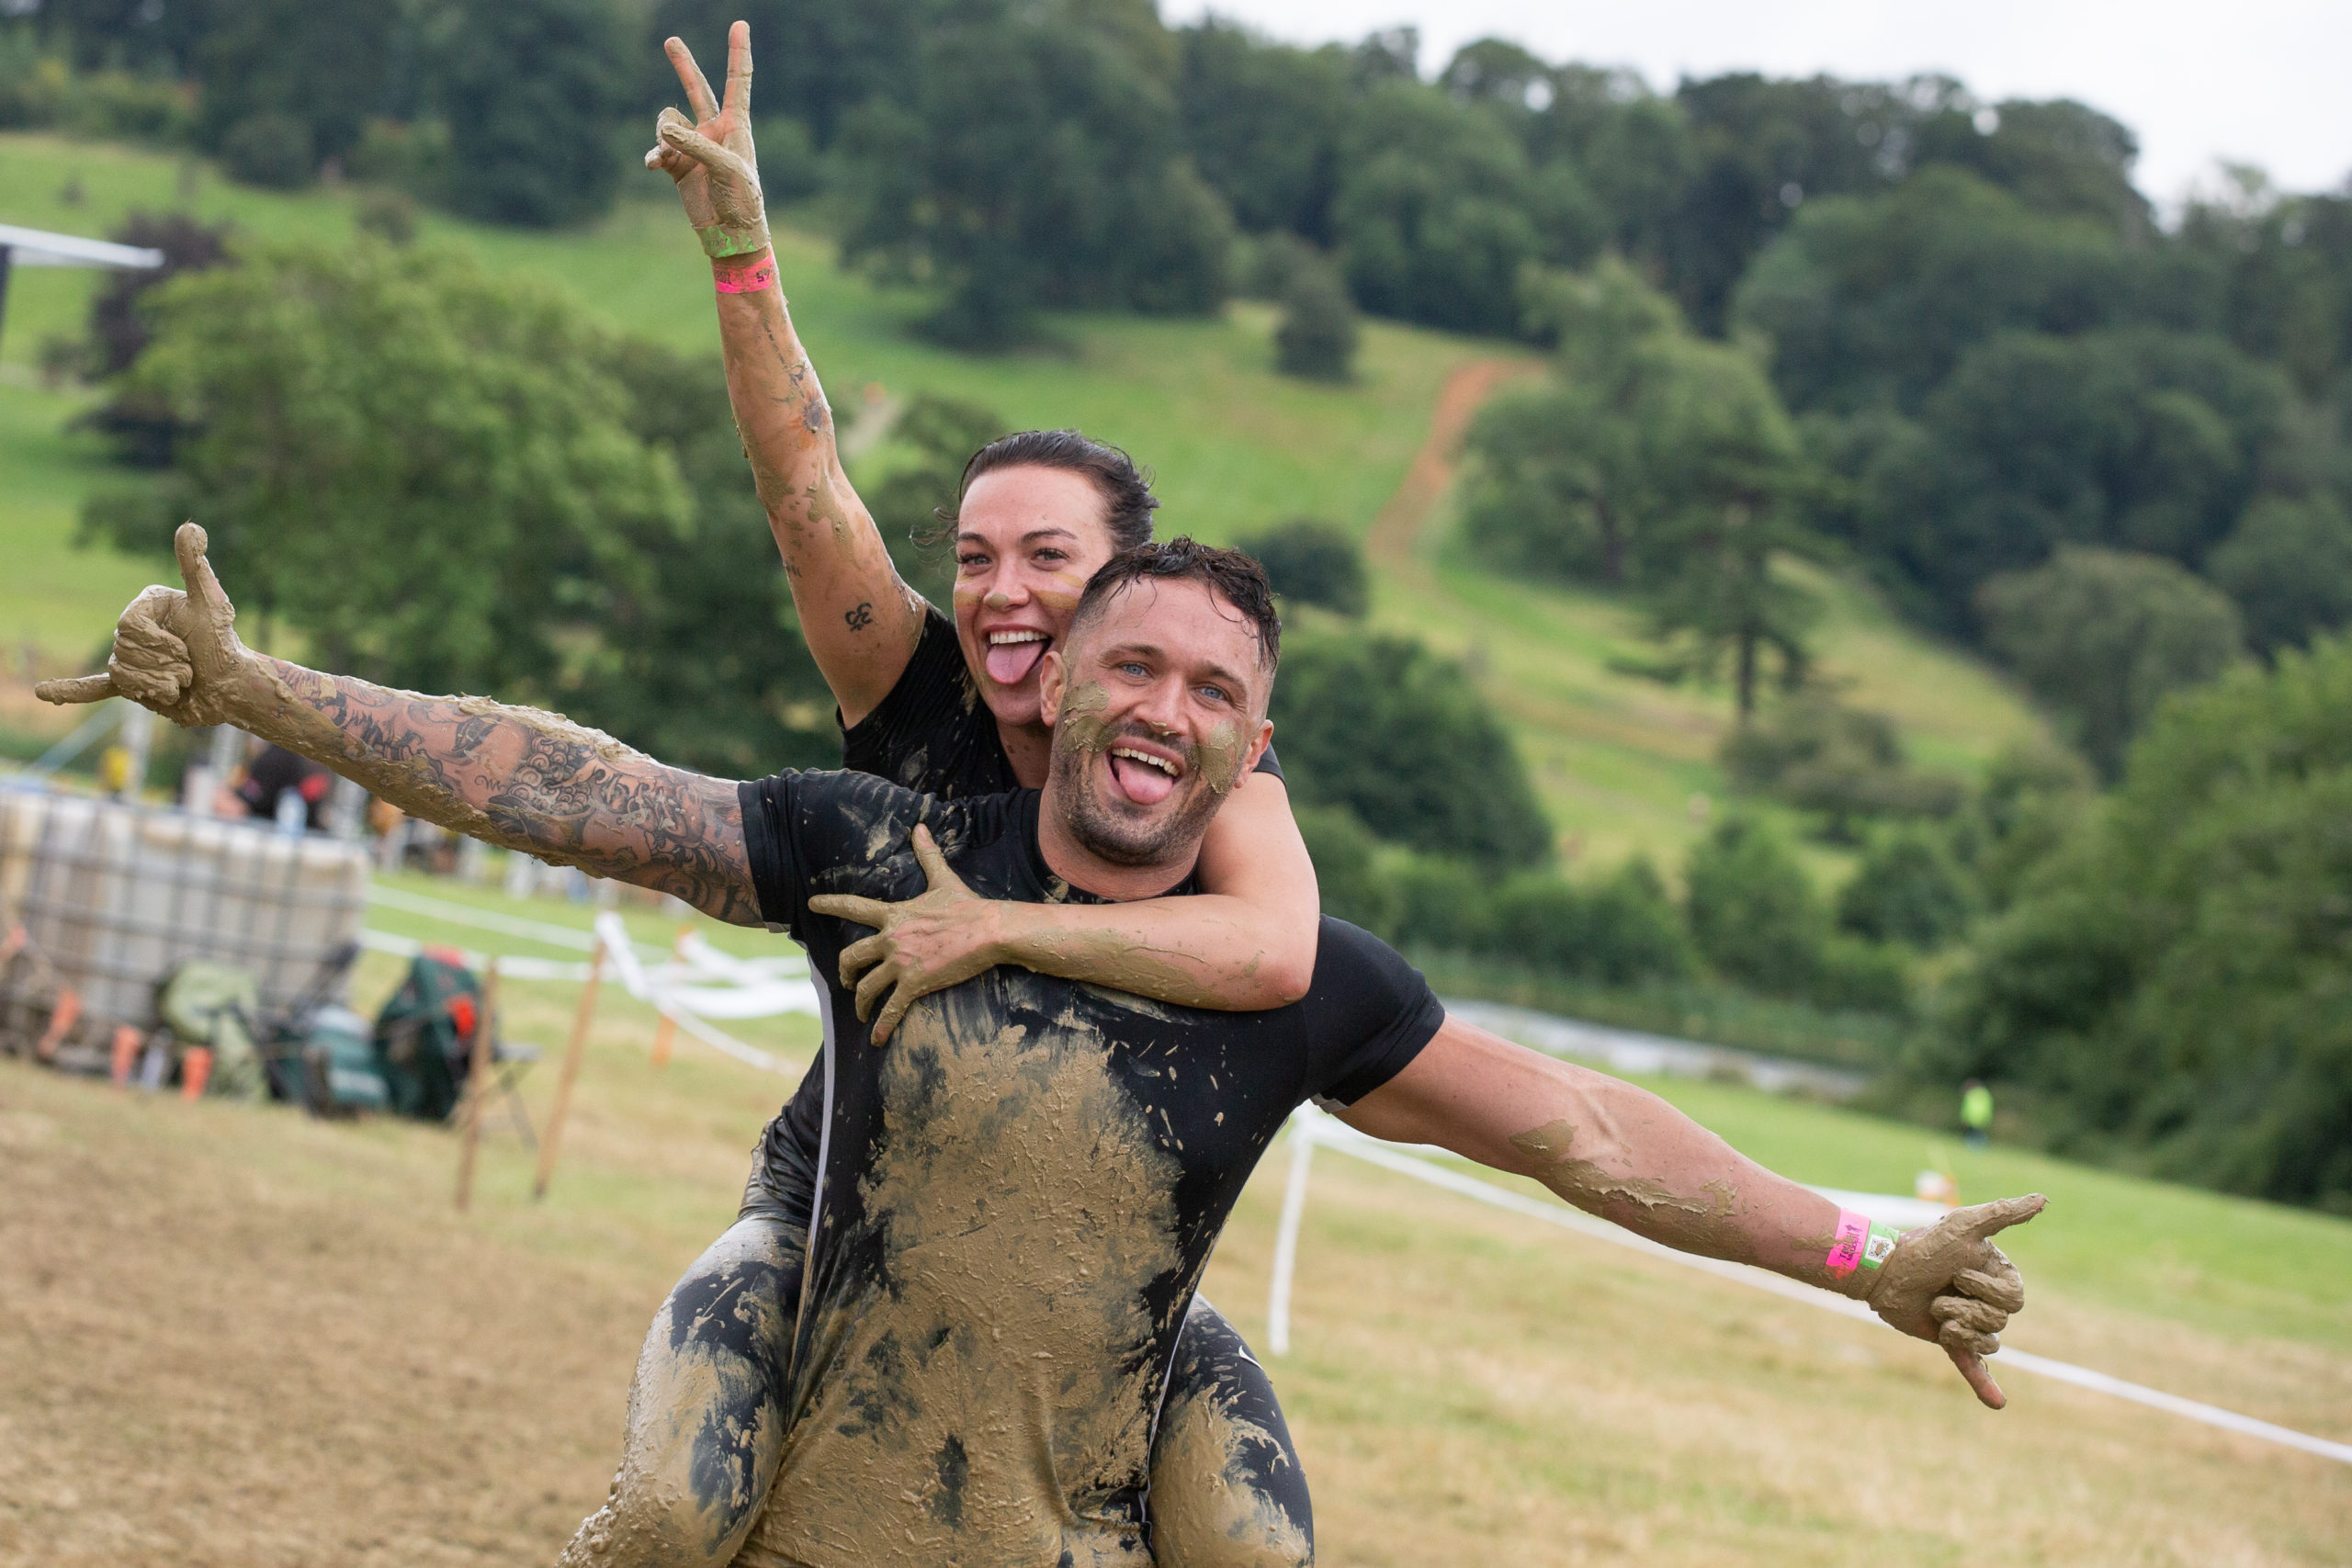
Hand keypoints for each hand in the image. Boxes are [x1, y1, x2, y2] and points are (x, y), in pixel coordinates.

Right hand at [36, 522, 254, 727]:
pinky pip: (95, 686)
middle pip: (124, 651)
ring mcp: (131, 655)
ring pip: (122, 673)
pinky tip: (42, 692)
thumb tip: (190, 526)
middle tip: (189, 670)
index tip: (187, 649)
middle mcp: (135, 626)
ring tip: (180, 684)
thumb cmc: (224, 644)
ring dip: (156, 684)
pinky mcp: (131, 682)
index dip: (158, 644)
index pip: (128, 626)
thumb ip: (195, 567)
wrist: (231, 689)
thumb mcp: (211, 603)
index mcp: (147, 603)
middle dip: (162, 666)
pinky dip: (69, 690)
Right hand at [646, 22, 769, 260]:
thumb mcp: (724, 167)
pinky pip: (658, 149)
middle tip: (670, 40)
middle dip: (683, 65)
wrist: (731, 234)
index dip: (738, 53)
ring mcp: (693, 146)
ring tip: (672, 153)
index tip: (740, 24)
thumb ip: (694, 143)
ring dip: (665, 132)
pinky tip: (654, 165)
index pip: (737, 82)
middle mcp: (714, 131)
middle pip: (697, 89)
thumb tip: (662, 127)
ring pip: (667, 121)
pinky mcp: (677, 165)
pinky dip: (654, 155)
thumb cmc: (741, 200)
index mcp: (736, 125)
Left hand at [807, 826, 1001, 1044]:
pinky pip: (891, 1009)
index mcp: (894, 915)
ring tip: (863, 1013)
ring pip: (866, 987)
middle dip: (844, 972)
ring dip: (861, 1004)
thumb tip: (920, 826)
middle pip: (850, 957)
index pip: (854, 907)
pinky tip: (877, 1040)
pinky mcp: (915, 983)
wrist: (989, 930)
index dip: (830, 904)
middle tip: (848, 982)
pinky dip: (881, 1027)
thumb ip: (928, 854)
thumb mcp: (943, 879)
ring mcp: (901, 963)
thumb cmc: (968, 905)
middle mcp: (891, 939)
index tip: (811, 903)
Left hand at [1865, 1193, 2045, 1408]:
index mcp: (1998, 1274)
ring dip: (1956, 1326)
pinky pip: (1975, 1367)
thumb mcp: (1964, 1226)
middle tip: (1940, 1292)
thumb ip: (2004, 1213)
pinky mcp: (1951, 1341)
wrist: (1881, 1270)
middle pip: (2001, 1321)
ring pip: (1986, 1342)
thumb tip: (2044, 1199)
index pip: (2015, 1298)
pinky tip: (1997, 1402)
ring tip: (1934, 1309)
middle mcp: (1988, 1298)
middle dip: (1969, 1308)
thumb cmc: (1922, 1245)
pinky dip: (1985, 1385)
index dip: (1986, 1290)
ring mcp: (1970, 1321)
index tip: (1957, 1274)